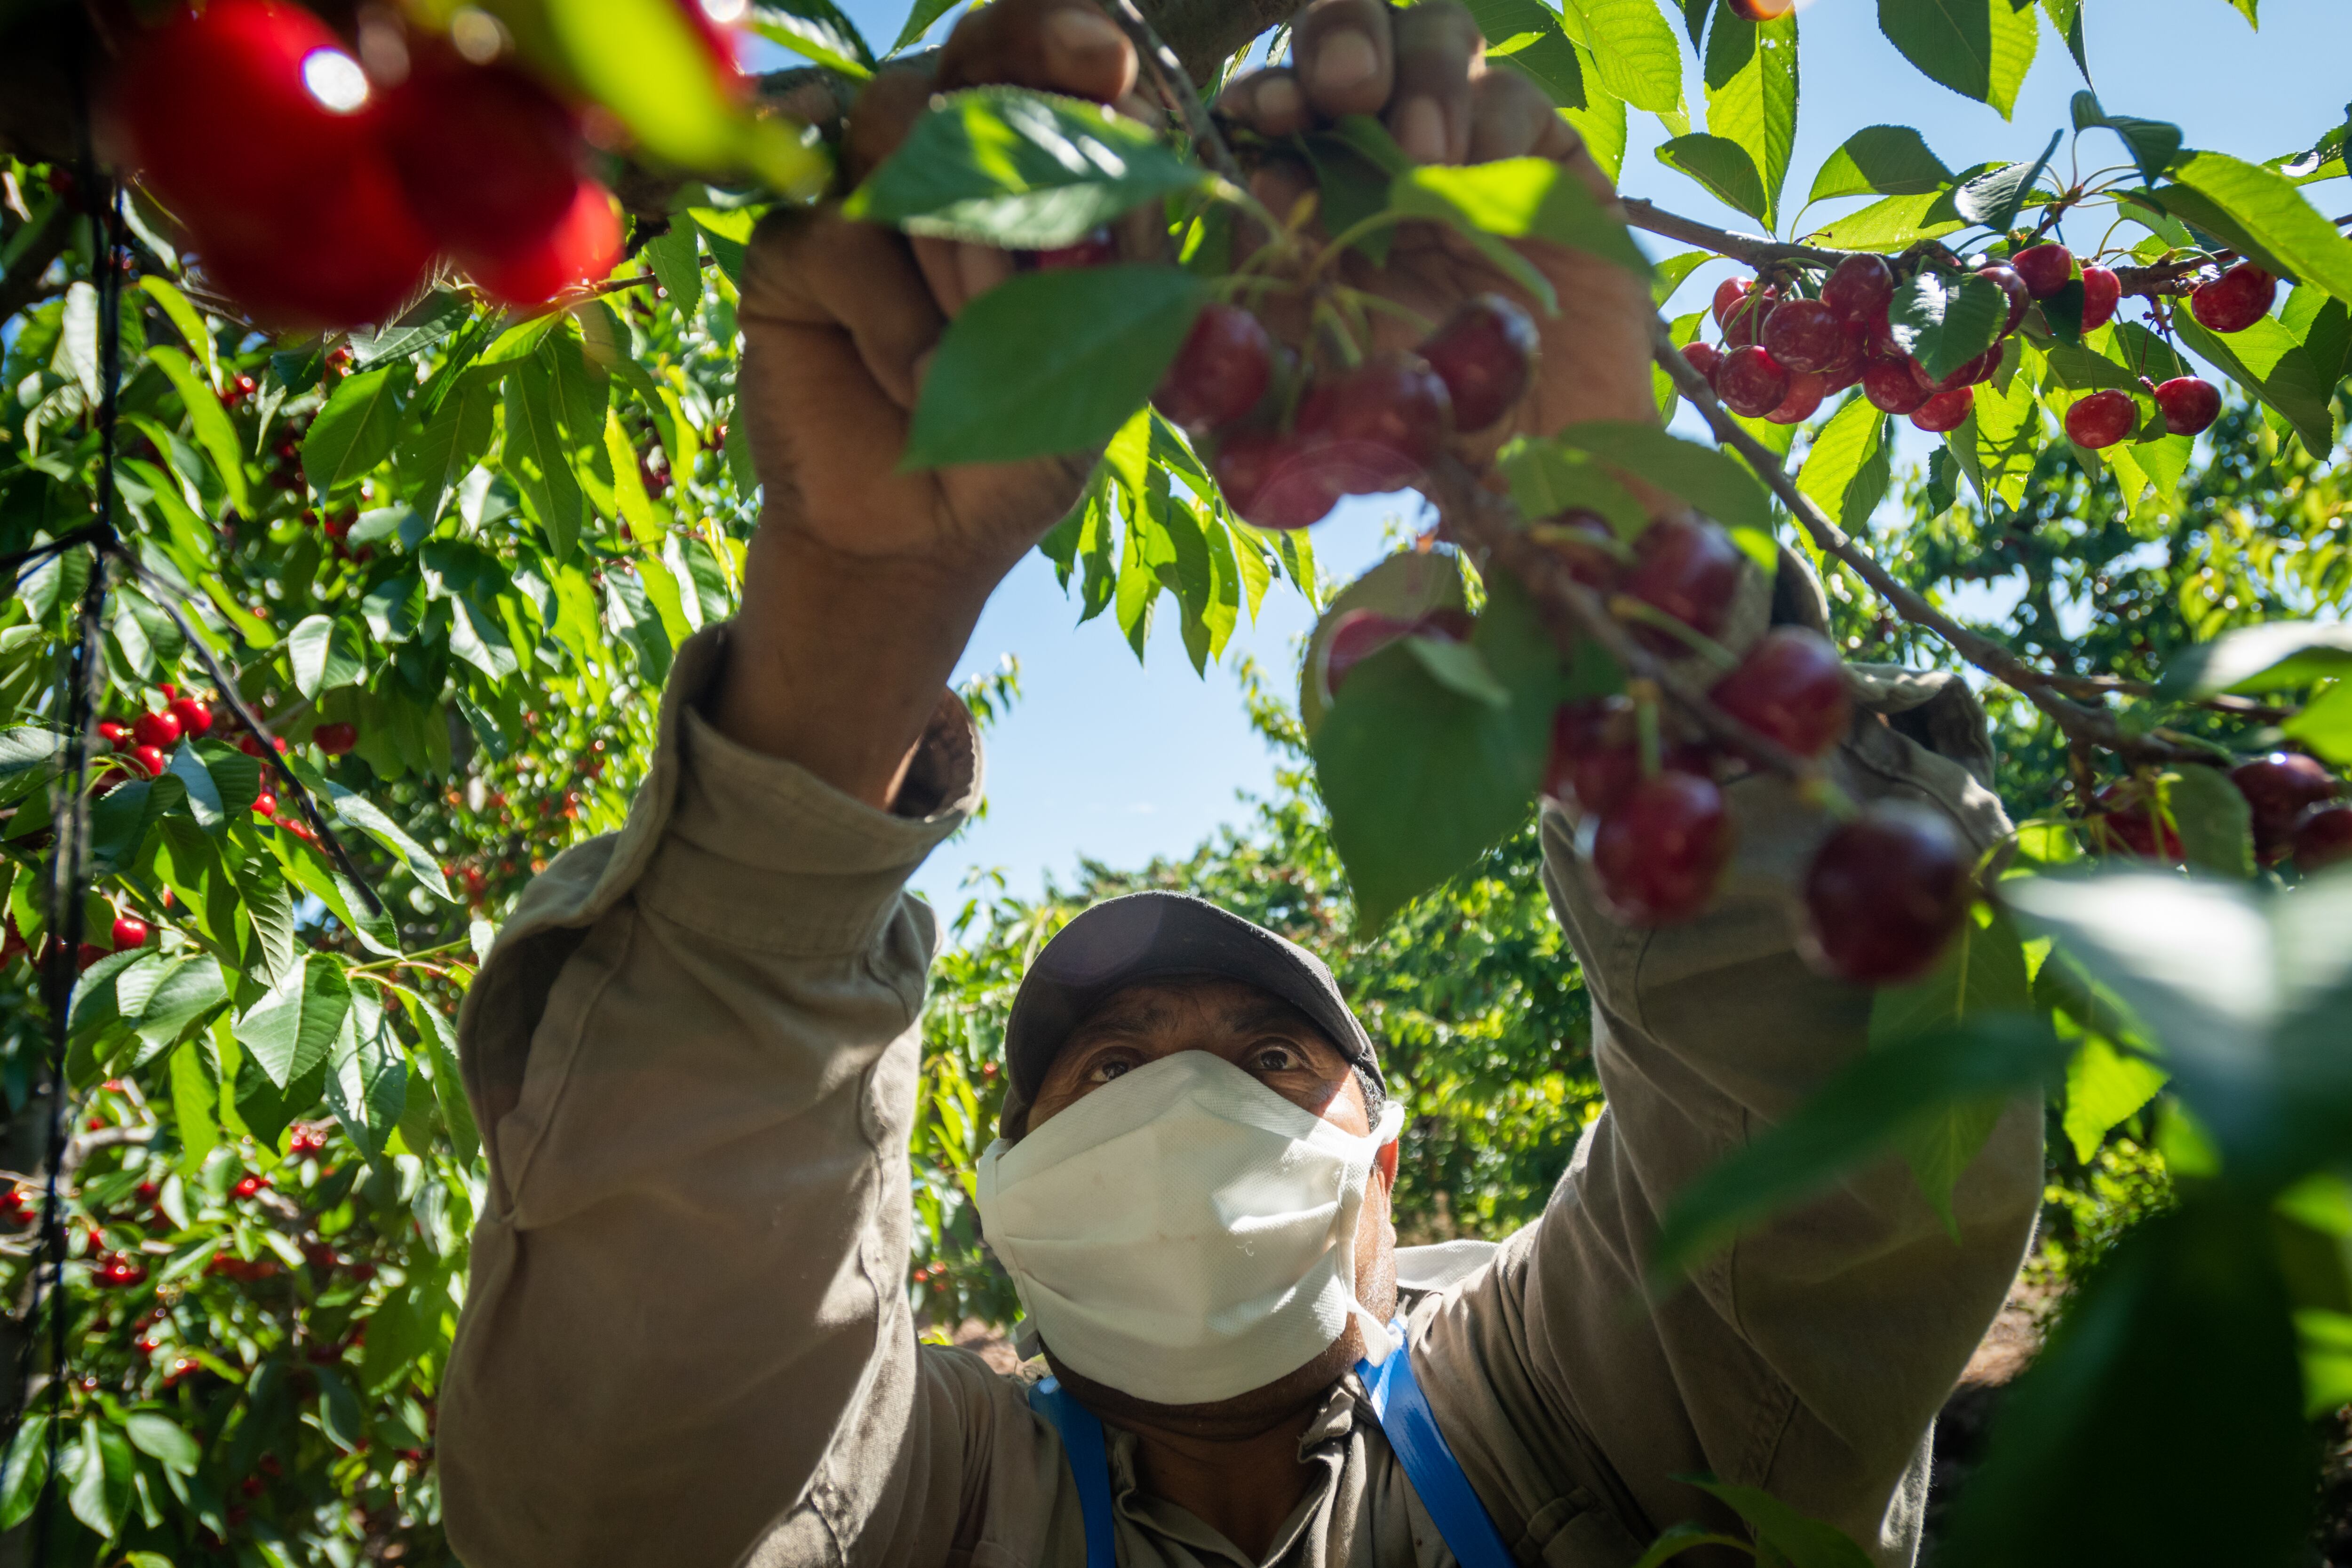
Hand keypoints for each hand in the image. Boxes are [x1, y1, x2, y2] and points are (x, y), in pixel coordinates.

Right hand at [714, 0, 1153, 797]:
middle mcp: (943, 176)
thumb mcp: (1092, 380)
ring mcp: (864, 205)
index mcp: (1026, 190)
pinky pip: (835, 236)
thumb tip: (1136, 149)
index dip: (1068, 50)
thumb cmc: (1009, 460)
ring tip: (974, 342)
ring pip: (900, 125)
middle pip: (967, 64)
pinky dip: (887, 317)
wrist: (912, 546)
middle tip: (1085, 72)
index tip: (1109, 67)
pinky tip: (906, 381)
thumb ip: (1116, 276)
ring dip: (959, 236)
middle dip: (1020, 59)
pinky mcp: (792, 251)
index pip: (1046, 84)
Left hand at [1217, 0, 1661, 450]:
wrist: (1541, 452)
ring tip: (1420, 155)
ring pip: (1425, 35)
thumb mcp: (1320, 374)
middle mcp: (1379, 152)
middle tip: (1340, 90)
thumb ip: (1272, 298)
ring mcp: (1461, 142)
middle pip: (1343, 39)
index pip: (1271, 107)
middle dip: (1334, 44)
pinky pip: (1506, 91)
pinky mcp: (1537, 151)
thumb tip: (1259, 185)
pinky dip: (1485, 118)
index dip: (1263, 95)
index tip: (1260, 114)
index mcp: (1309, 194)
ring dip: (1414, 73)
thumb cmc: (1418, 425)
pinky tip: (1471, 177)